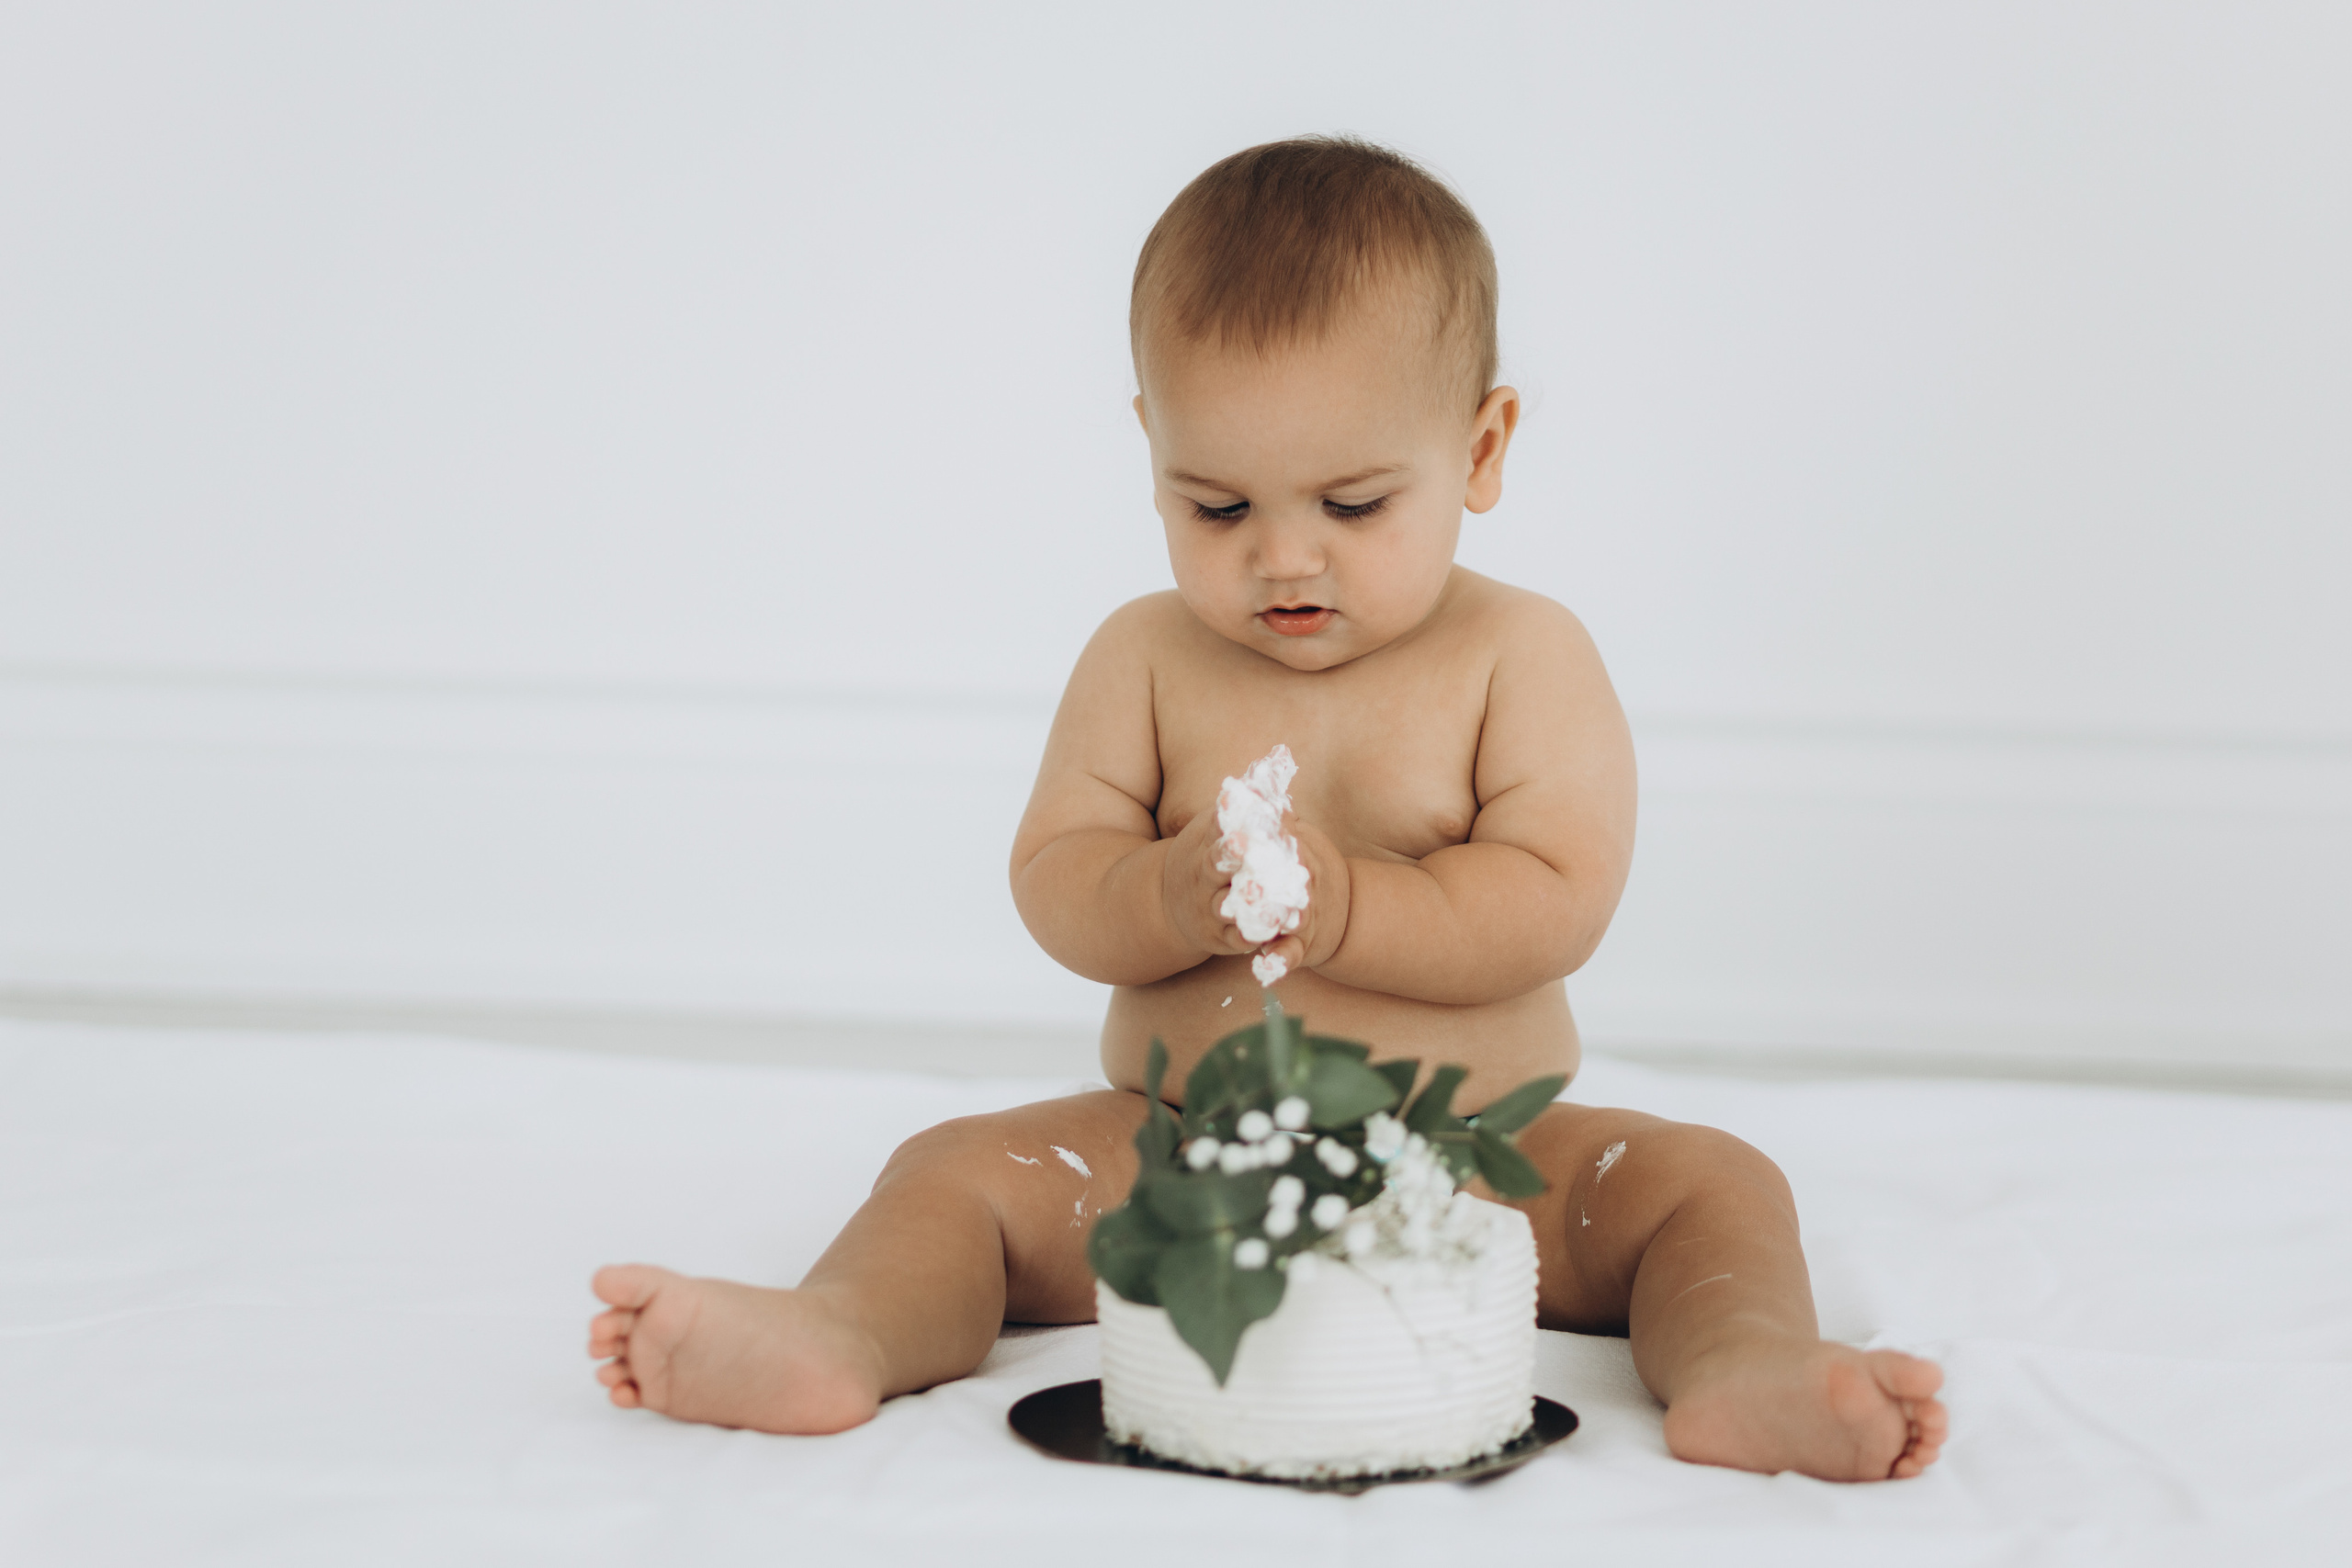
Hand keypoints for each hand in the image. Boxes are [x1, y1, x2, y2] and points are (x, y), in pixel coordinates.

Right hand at [1158, 805, 1262, 959]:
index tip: (1245, 810)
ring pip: (1228, 905)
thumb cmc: (1202, 859)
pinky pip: (1236, 937)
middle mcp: (1202, 876)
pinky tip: (1273, 930)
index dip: (1229, 819)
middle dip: (1230, 856)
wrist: (1164, 905)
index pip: (1215, 828)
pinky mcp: (1219, 937)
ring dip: (1249, 902)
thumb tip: (1272, 770)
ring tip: (1273, 898)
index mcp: (1203, 845)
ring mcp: (1208, 907)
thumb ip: (1242, 807)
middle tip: (1247, 847)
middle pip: (1215, 865)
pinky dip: (1253, 935)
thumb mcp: (1211, 830)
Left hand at [1247, 814, 1349, 979]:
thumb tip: (1257, 784)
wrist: (1345, 912)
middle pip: (1283, 880)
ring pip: (1287, 919)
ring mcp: (1303, 918)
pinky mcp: (1300, 946)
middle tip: (1239, 876)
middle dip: (1261, 877)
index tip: (1236, 833)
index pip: (1279, 844)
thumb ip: (1279, 820)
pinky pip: (1290, 955)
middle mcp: (1303, 886)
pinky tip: (1264, 966)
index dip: (1258, 839)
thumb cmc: (1313, 868)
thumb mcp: (1303, 839)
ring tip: (1247, 924)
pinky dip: (1279, 961)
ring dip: (1269, 921)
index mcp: (1298, 855)